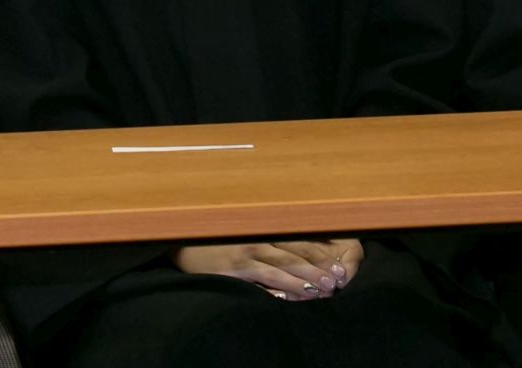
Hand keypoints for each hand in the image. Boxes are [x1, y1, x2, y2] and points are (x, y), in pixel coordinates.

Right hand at [172, 239, 361, 299]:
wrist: (181, 238)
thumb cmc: (214, 236)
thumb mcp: (242, 232)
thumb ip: (265, 237)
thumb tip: (291, 250)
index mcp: (264, 224)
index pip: (300, 236)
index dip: (321, 248)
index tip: (339, 259)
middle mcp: (260, 235)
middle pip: (298, 250)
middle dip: (321, 264)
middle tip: (340, 278)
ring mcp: (249, 251)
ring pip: (287, 265)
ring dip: (308, 277)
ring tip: (327, 288)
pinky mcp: (238, 267)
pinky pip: (266, 279)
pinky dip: (284, 288)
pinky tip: (298, 296)